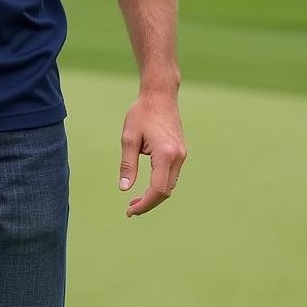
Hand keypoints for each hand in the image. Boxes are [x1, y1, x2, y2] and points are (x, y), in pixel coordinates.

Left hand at [118, 93, 186, 216]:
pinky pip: (172, 176)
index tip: (130, 211)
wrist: (160, 95)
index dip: (144, 204)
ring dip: (155, 195)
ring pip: (170, 185)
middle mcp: (178, 157)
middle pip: (165, 192)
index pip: (157, 190)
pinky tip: (147, 186)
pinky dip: (160, 185)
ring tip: (135, 200)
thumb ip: (127, 165)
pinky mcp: (181, 152)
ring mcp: (182, 155)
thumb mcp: (129, 138)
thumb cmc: (142, 113)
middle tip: (130, 208)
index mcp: (165, 155)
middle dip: (149, 203)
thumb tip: (124, 189)